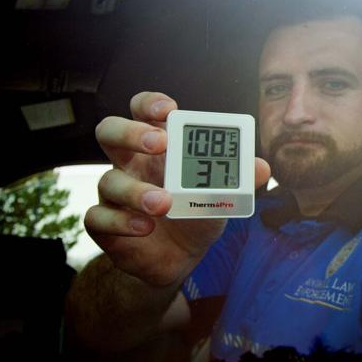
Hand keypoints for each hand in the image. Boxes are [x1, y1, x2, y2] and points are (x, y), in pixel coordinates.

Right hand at [86, 91, 269, 287]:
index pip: (140, 110)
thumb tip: (262, 167)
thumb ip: (238, 179)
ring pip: (108, 179)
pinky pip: (98, 217)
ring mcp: (114, 193)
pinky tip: (145, 228)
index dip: (149, 103)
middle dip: (131, 132)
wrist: (180, 258)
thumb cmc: (197, 213)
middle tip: (160, 144)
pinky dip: (121, 221)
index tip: (169, 110)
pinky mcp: (106, 224)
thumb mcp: (222, 195)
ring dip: (136, 190)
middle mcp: (130, 163)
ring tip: (162, 203)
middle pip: (109, 131)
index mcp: (156, 146)